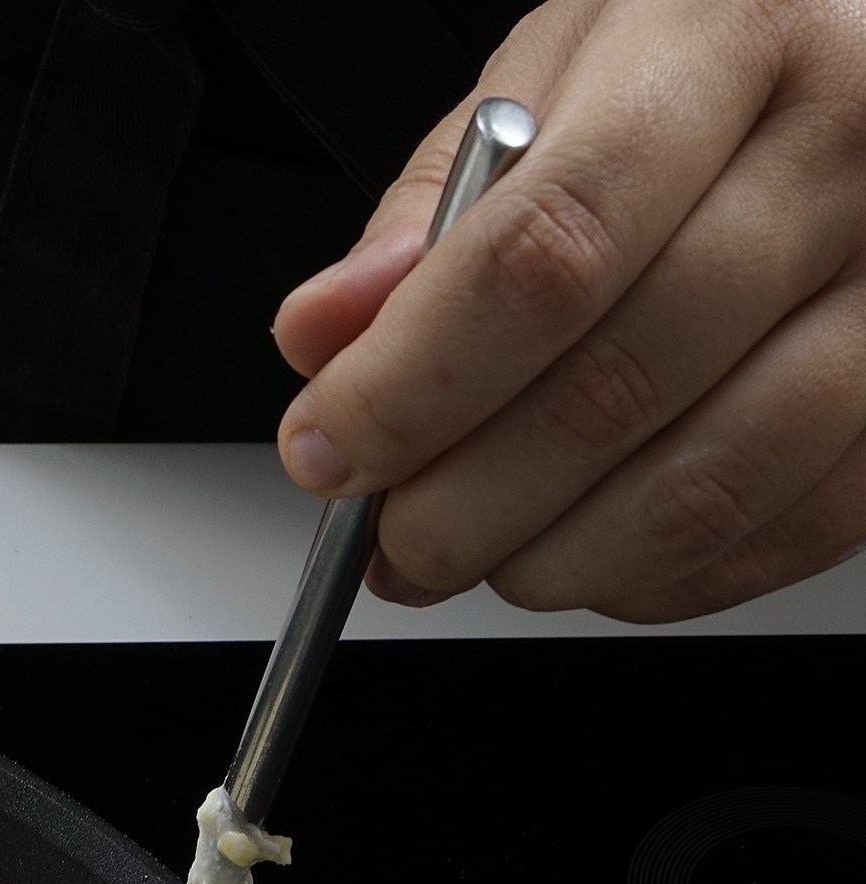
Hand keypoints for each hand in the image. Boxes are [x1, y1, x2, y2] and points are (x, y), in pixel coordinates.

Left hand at [270, 0, 865, 622]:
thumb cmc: (706, 61)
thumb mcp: (559, 73)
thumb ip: (436, 209)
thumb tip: (327, 338)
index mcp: (734, 38)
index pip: (546, 252)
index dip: (412, 383)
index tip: (329, 450)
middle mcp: (852, 146)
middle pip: (617, 384)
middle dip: (463, 500)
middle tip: (391, 534)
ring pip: (709, 482)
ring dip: (555, 557)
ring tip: (477, 553)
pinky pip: (792, 525)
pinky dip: (663, 573)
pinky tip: (591, 545)